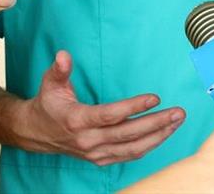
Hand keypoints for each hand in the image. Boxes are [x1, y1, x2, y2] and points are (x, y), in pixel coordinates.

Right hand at [20, 51, 185, 165]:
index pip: (110, 116)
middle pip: (128, 134)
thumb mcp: (49, 84)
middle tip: (178, 112)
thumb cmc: (47, 105)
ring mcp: (96, 153)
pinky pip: (129, 155)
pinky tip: (164, 134)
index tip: (155, 98)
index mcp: (77, 120)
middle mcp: (88, 141)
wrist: (35, 134)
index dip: (133, 108)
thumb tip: (64, 55)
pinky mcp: (101, 159)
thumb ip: (59, 70)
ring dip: (158, 136)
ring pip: (133, 149)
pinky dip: (149, 146)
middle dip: (156, 124)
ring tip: (177, 121)